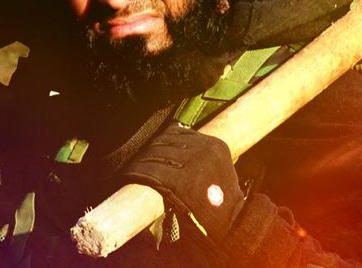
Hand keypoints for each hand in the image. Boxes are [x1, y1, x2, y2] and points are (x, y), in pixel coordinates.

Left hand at [122, 123, 243, 242]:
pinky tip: (128, 175)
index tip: (150, 150)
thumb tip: (169, 142)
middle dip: (148, 151)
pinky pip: (151, 171)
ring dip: (139, 162)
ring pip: (155, 154)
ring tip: (130, 169)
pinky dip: (136, 172)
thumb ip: (198, 155)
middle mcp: (205, 149)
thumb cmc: (222, 203)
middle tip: (136, 161)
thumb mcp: (217, 170)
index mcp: (214, 145)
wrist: (233, 228)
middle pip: (164, 142)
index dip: (159, 141)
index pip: (177, 133)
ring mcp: (194, 164)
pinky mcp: (182, 181)